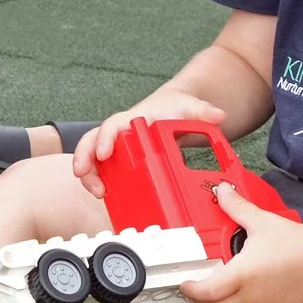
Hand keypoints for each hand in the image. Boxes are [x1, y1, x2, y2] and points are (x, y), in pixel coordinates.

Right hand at [74, 89, 228, 198]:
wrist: (170, 109)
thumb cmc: (174, 107)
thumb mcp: (189, 107)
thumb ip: (203, 111)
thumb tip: (218, 115)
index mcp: (132, 118)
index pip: (112, 125)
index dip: (105, 139)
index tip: (104, 154)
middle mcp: (119, 132)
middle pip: (92, 142)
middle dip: (84, 158)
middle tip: (84, 175)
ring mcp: (117, 146)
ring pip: (93, 158)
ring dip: (90, 175)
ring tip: (98, 192)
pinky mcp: (119, 159)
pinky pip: (102, 169)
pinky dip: (99, 181)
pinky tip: (106, 196)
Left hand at [178, 183, 302, 302]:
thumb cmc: (295, 242)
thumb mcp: (261, 221)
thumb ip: (237, 207)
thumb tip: (222, 191)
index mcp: (243, 274)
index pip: (208, 292)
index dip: (192, 291)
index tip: (185, 284)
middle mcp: (251, 295)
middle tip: (194, 290)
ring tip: (212, 293)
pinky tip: (236, 293)